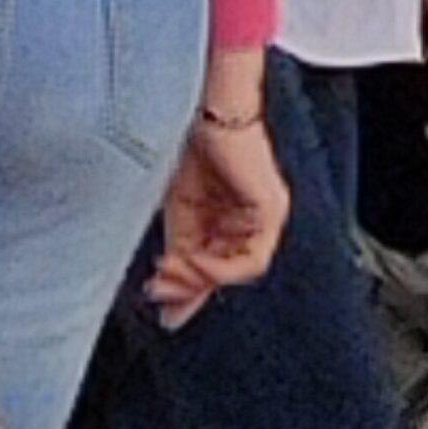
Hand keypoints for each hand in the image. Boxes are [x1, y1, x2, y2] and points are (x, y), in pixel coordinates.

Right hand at [144, 116, 290, 330]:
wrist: (204, 115)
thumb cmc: (191, 154)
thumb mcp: (180, 216)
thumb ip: (180, 259)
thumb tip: (170, 313)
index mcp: (234, 223)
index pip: (216, 271)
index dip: (187, 288)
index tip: (156, 294)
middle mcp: (256, 222)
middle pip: (227, 274)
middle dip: (189, 287)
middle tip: (157, 289)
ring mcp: (268, 216)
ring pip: (240, 270)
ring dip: (200, 278)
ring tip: (169, 273)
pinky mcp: (271, 210)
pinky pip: (253, 257)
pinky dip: (221, 268)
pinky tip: (192, 262)